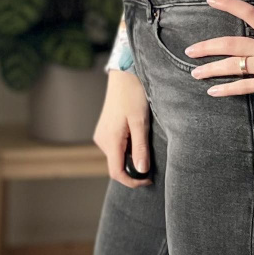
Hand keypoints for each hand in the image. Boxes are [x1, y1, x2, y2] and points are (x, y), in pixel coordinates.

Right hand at [93, 70, 152, 186]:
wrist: (123, 74)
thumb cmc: (133, 94)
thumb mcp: (140, 121)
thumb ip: (140, 147)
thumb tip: (142, 171)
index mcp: (110, 140)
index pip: (117, 173)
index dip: (133, 181)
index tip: (148, 179)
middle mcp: (102, 140)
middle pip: (116, 166)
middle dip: (133, 169)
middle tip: (151, 162)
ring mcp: (102, 134)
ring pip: (116, 156)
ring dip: (130, 157)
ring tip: (146, 145)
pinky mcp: (104, 129)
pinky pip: (115, 147)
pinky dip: (126, 148)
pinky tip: (137, 137)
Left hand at [184, 0, 253, 106]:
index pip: (249, 13)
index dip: (228, 5)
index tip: (211, 0)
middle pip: (231, 44)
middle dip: (208, 47)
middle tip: (190, 50)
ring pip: (233, 67)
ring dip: (211, 70)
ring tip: (195, 73)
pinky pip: (244, 87)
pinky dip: (227, 90)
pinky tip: (213, 92)